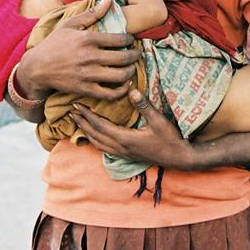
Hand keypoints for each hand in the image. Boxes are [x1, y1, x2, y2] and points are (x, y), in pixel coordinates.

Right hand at [17, 0, 139, 100]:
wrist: (37, 67)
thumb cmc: (54, 44)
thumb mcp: (70, 25)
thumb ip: (92, 13)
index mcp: (87, 39)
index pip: (118, 39)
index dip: (129, 40)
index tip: (131, 40)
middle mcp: (89, 57)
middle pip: (123, 58)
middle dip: (134, 56)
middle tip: (136, 54)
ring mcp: (87, 75)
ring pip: (120, 76)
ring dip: (130, 72)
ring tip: (131, 67)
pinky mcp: (84, 89)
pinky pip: (109, 93)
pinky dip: (121, 90)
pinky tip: (124, 84)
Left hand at [70, 89, 195, 168]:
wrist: (179, 158)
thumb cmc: (170, 139)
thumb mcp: (158, 120)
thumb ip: (144, 106)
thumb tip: (132, 90)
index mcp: (125, 139)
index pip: (100, 126)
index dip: (87, 116)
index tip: (76, 106)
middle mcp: (120, 148)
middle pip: (94, 135)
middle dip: (82, 123)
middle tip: (71, 112)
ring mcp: (123, 154)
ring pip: (98, 144)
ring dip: (87, 133)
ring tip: (78, 123)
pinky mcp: (127, 156)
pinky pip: (105, 149)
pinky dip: (95, 141)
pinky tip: (94, 137)